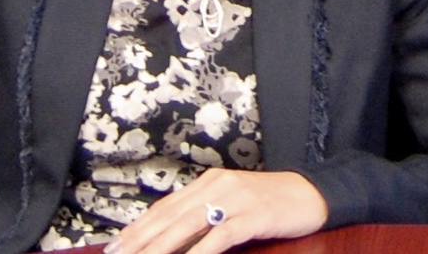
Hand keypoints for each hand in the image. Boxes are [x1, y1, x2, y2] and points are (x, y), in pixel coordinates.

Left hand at [103, 168, 327, 253]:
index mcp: (209, 182)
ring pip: (189, 224)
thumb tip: (171, 235)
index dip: (139, 227)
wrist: (311, 194)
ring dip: (162, 246)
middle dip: (141, 239)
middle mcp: (218, 186)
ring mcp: (236, 198)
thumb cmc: (269, 203)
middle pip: (171, 215)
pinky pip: (222, 235)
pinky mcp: (254, 215)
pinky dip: (202, 251)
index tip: (116, 245)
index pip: (166, 206)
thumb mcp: (232, 203)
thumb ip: (204, 214)